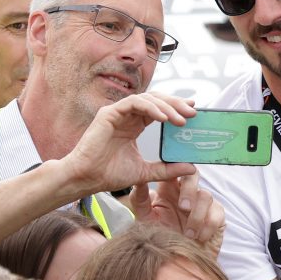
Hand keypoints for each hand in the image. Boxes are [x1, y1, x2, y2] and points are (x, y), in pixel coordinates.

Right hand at [63, 92, 198, 194]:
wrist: (86, 179)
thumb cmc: (108, 174)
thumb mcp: (145, 172)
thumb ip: (166, 170)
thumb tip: (191, 168)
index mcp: (134, 126)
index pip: (159, 110)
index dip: (176, 108)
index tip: (194, 112)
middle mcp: (127, 116)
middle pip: (156, 101)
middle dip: (176, 104)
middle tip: (193, 112)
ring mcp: (117, 113)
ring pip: (147, 99)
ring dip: (166, 107)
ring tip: (181, 119)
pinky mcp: (109, 113)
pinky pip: (133, 103)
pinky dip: (150, 108)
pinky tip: (163, 118)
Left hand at [129, 171, 224, 256]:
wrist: (176, 263)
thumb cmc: (160, 239)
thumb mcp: (145, 219)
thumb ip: (140, 199)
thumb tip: (138, 180)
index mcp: (169, 189)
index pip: (174, 169)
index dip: (175, 165)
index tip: (171, 173)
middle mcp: (187, 193)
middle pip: (193, 175)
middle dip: (189, 190)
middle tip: (183, 208)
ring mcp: (203, 203)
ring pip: (206, 195)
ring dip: (197, 216)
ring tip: (188, 234)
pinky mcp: (217, 216)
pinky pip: (217, 213)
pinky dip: (207, 226)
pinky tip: (199, 238)